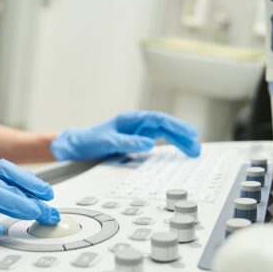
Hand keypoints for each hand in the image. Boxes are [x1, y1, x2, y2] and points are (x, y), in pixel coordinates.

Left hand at [50, 110, 200, 160]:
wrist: (76, 146)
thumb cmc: (89, 141)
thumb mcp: (107, 142)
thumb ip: (127, 142)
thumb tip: (149, 144)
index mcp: (131, 119)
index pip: (158, 120)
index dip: (176, 126)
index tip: (189, 134)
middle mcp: (136, 124)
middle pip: (164, 127)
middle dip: (182, 135)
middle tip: (196, 146)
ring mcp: (136, 132)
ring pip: (163, 134)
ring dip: (178, 142)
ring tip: (193, 151)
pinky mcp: (135, 141)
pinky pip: (156, 142)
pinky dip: (168, 147)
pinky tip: (178, 152)